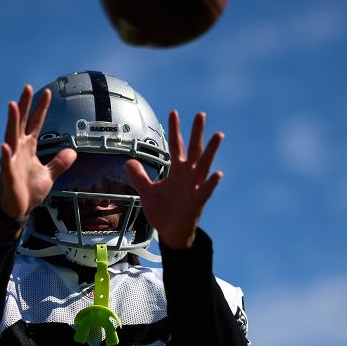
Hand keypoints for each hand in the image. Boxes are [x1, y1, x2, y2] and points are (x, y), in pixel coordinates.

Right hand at [0, 84, 76, 219]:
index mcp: (28, 148)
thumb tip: (73, 151)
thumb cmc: (29, 191)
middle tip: (27, 87)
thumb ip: (59, 162)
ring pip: (11, 137)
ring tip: (12, 105)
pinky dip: (5, 155)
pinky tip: (4, 146)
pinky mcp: (7, 176)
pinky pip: (5, 164)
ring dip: (11, 121)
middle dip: (24, 106)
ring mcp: (11, 161)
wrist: (18, 210)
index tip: (47, 93)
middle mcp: (18, 150)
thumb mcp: (49, 175)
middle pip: (21, 123)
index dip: (40, 108)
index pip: (35, 124)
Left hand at [125, 110, 223, 249]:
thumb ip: (139, 176)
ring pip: (204, 165)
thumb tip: (128, 161)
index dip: (175, 130)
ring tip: (218, 135)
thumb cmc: (162, 211)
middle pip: (193, 150)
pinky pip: (206, 191)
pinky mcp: (197, 202)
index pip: (176, 146)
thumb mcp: (147, 192)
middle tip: (200, 114)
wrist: (170, 233)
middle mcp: (188, 176)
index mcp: (176, 172)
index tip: (174, 113)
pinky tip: (218, 174)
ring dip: (211, 151)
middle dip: (196, 133)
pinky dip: (212, 183)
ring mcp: (194, 187)